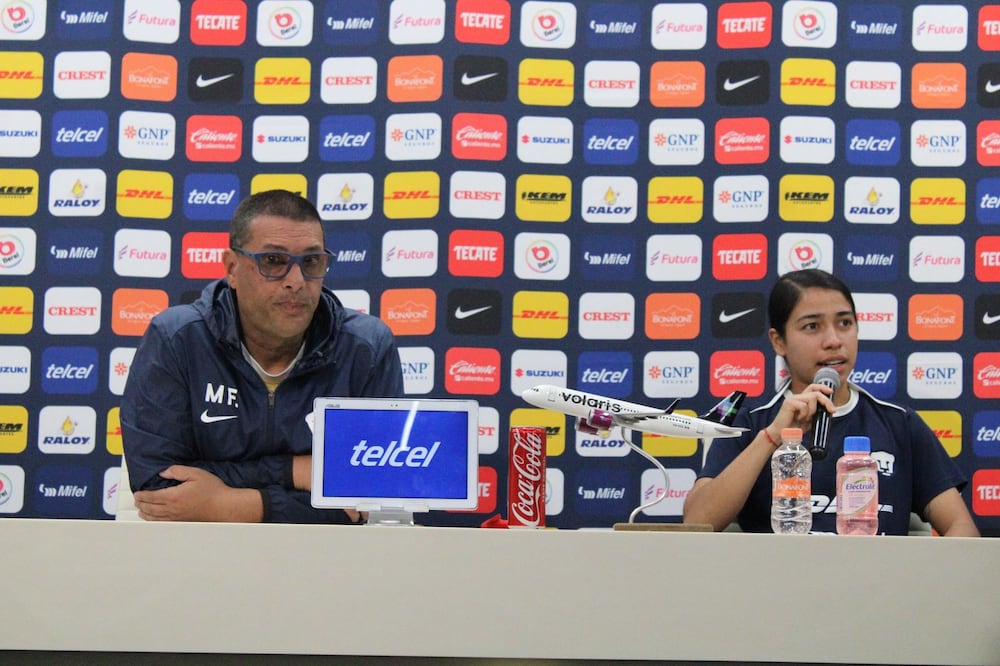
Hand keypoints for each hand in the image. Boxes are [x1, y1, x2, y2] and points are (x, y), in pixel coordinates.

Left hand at [133, 465, 260, 521]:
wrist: (224, 507)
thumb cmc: (213, 490)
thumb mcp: (196, 474)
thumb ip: (177, 471)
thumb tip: (163, 473)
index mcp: (173, 496)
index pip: (151, 496)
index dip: (142, 494)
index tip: (137, 492)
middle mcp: (172, 509)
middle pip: (150, 508)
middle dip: (141, 503)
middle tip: (137, 500)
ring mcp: (177, 518)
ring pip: (154, 517)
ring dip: (145, 513)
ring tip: (141, 510)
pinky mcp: (182, 522)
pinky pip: (163, 523)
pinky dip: (154, 521)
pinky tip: (153, 519)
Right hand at [770, 382, 836, 434]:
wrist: (781, 434)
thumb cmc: (794, 427)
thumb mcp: (809, 419)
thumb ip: (817, 412)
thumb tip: (829, 409)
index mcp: (801, 399)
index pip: (812, 387)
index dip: (822, 388)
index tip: (831, 392)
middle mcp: (797, 397)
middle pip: (815, 392)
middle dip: (826, 401)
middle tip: (832, 410)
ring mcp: (792, 399)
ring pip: (812, 398)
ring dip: (812, 411)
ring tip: (805, 419)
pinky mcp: (789, 403)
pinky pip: (804, 406)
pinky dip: (804, 414)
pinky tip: (799, 419)